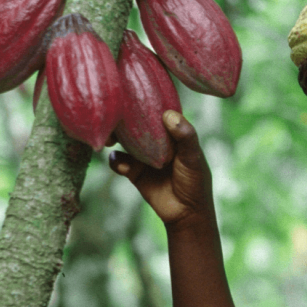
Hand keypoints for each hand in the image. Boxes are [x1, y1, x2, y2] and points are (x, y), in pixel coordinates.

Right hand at [109, 110, 214, 228]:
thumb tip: (168, 115)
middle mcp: (156, 141)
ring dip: (115, 138)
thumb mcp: (193, 157)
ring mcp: (143, 155)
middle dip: (124, 120)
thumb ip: (185, 136)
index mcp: (173, 133)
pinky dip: (116, 160)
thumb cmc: (195, 182)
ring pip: (124, 141)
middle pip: (136, 124)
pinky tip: (121, 164)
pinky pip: (118, 161)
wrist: (186, 214)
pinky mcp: (133, 171)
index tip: (132, 93)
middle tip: (114, 117)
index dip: (146, 103)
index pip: (158, 112)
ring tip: (111, 140)